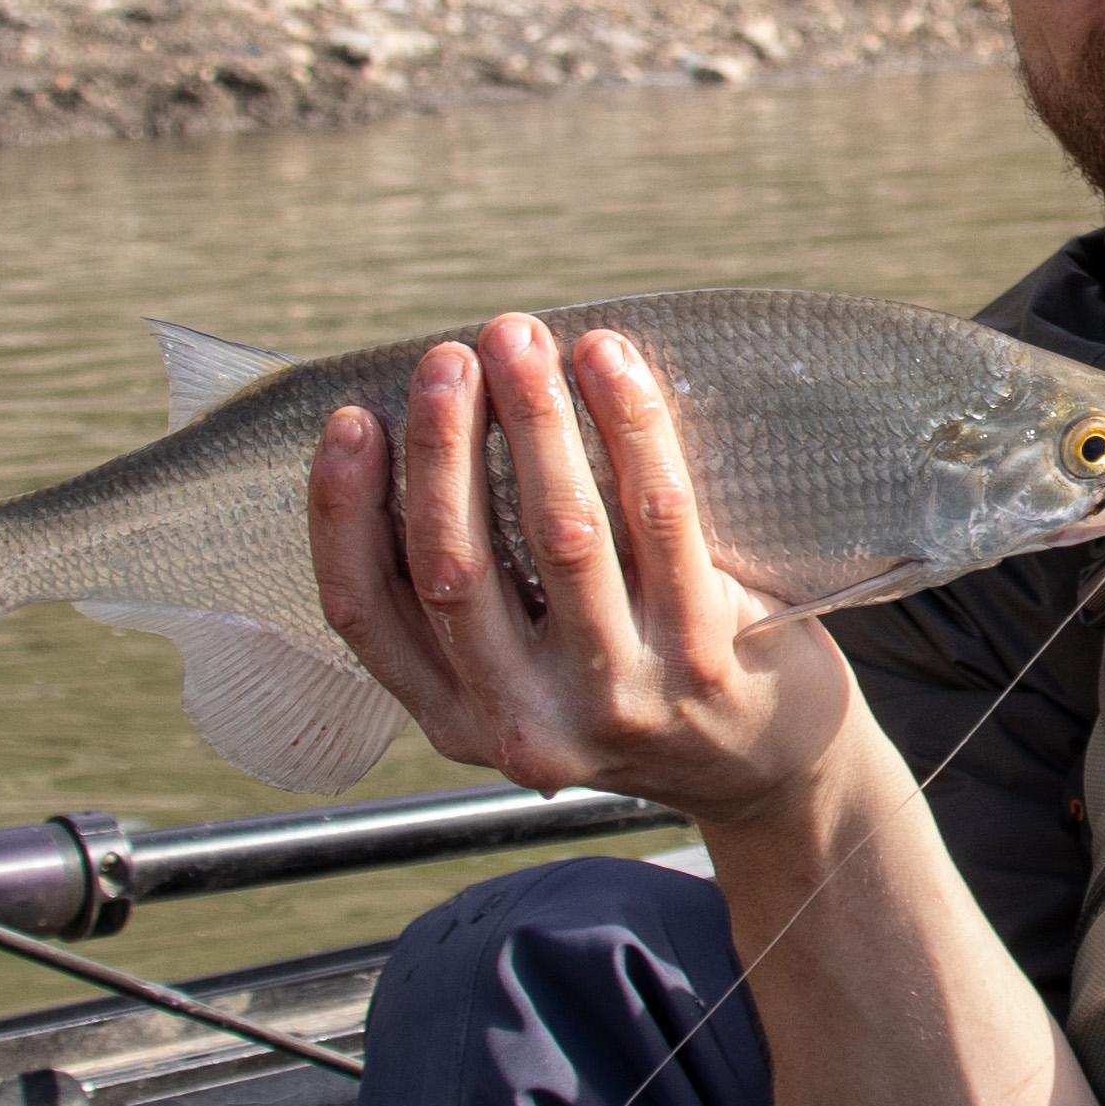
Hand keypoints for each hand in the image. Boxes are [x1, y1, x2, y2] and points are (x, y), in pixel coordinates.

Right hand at [305, 315, 858, 832]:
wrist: (761, 764)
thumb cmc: (628, 683)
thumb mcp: (523, 675)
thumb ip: (471, 598)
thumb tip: (421, 432)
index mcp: (457, 718)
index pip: (366, 612)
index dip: (343, 511)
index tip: (349, 421)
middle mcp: (524, 721)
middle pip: (454, 566)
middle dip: (441, 447)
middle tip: (449, 357)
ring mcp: (616, 694)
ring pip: (559, 535)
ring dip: (533, 421)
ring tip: (519, 341)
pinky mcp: (701, 656)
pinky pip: (657, 517)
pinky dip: (629, 426)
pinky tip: (610, 363)